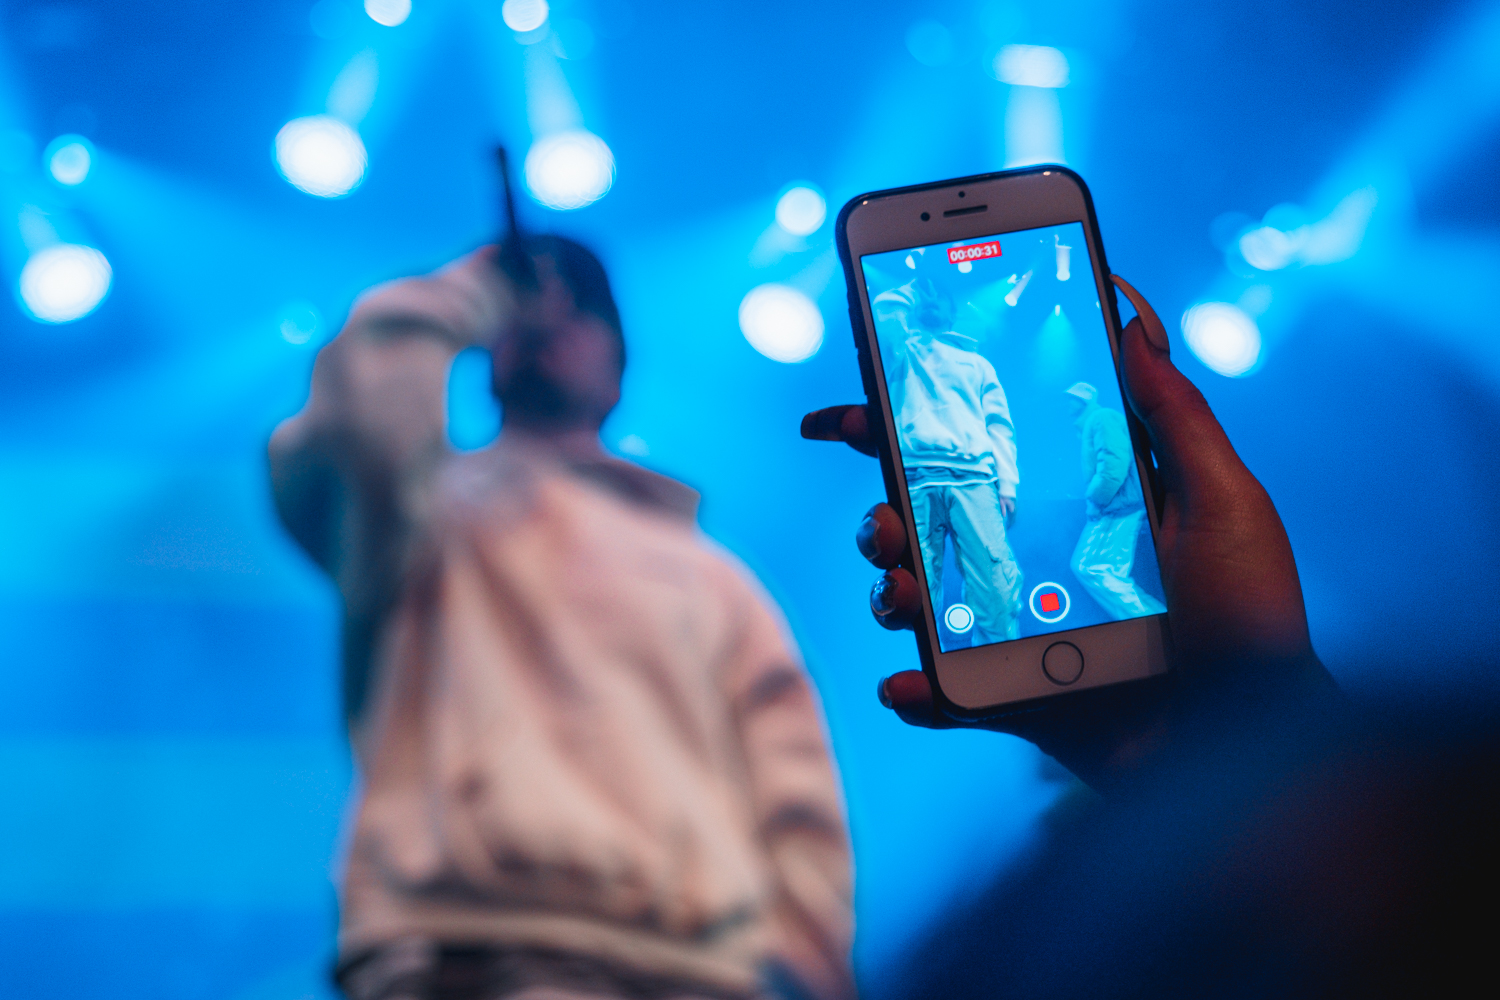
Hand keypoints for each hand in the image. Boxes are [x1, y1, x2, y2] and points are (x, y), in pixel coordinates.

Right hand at [802, 275, 1335, 791]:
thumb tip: (1133, 319)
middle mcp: (1028, 563)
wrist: (1255, 741)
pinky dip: (914, 687)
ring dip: (890, 591)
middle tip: (883, 519)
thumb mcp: (1225, 502)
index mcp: (1070, 507)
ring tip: (906, 593)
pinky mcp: (1009, 697)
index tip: (858, 403)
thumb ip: (1175, 417)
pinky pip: (942, 691)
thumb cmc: (1253, 619)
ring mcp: (1012, 631)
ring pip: (916, 598)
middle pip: (925, 522)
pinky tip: (910, 683)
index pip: (981, 452)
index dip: (913, 422)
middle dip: (879, 514)